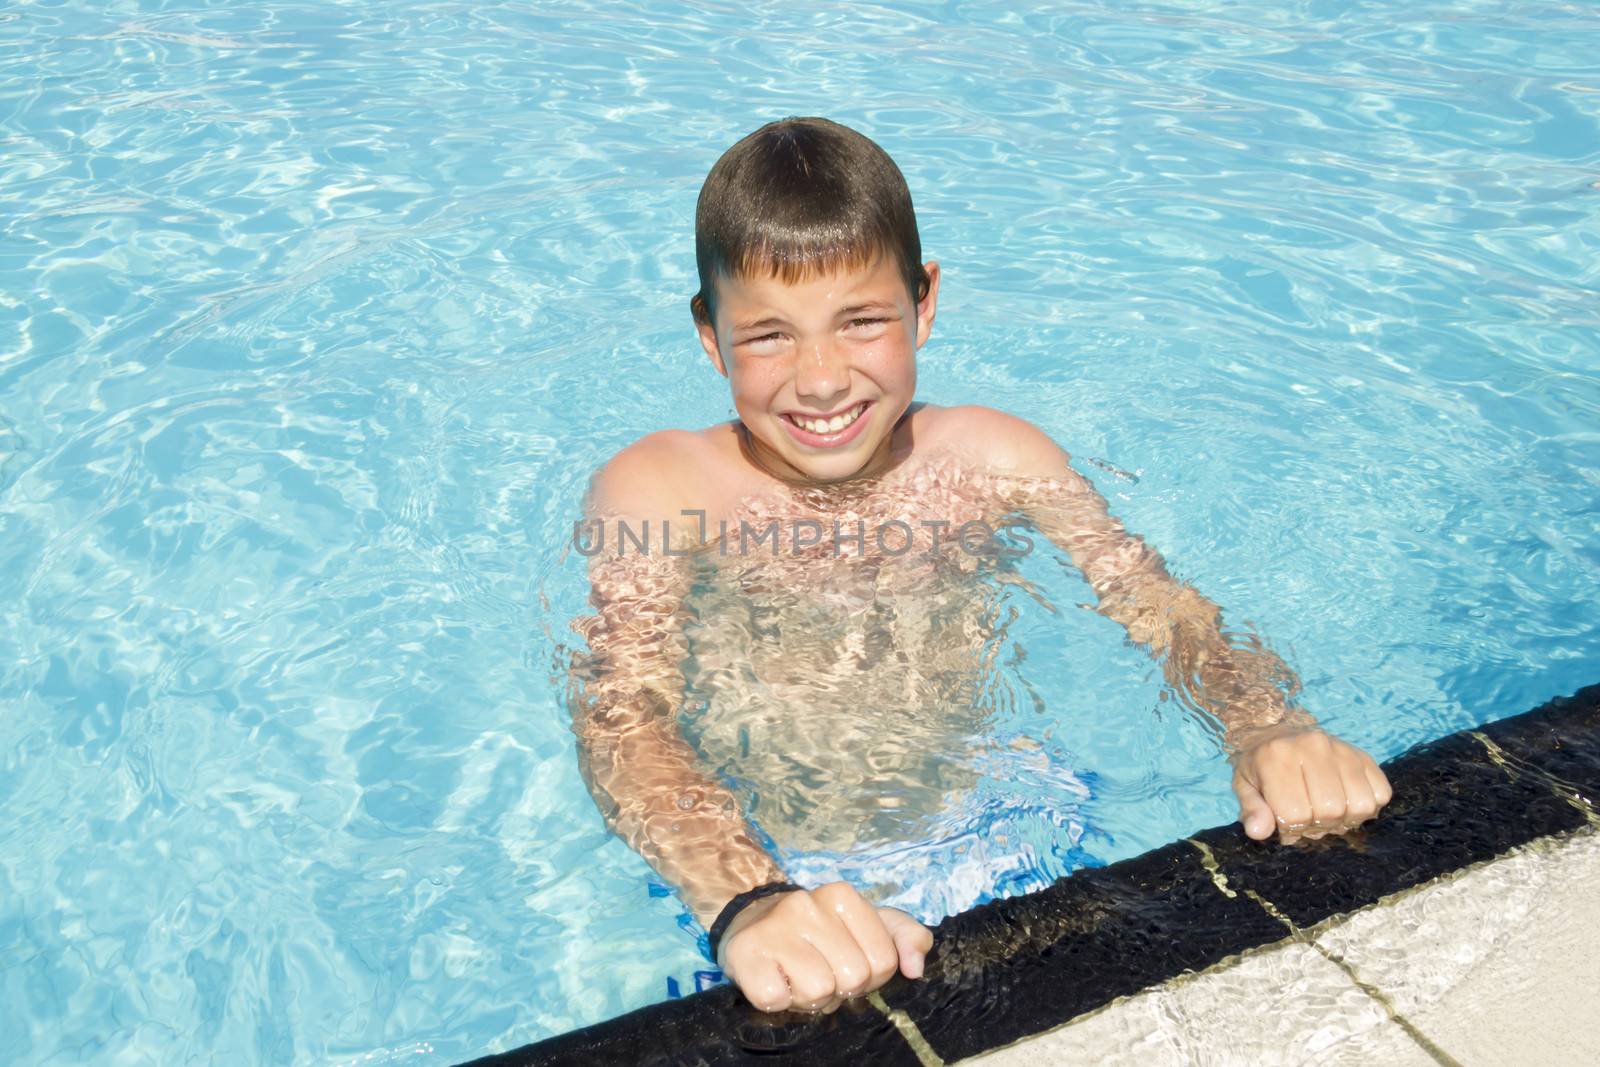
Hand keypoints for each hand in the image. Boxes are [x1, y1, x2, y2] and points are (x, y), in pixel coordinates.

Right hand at [715, 880, 933, 1013]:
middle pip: (853, 978)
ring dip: (809, 997)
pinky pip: (776, 999)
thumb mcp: (867, 924)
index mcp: (842, 896)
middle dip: (840, 987)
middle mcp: (807, 904)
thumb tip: (915, 968)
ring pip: (818, 991)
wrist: (753, 921)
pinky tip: (774, 979)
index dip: (869, 975)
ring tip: (797, 977)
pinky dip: (778, 1000)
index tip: (847, 962)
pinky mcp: (745, 952)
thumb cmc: (819, 930)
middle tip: (820, 971)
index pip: (884, 961)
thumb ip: (904, 936)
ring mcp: (774, 927)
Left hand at [1230, 727, 1392, 843]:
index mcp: (1277, 757)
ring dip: (1345, 820)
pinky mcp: (1363, 755)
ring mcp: (1341, 748)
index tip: (1286, 823)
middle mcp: (1313, 746)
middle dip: (1318, 826)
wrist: (1278, 733)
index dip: (1292, 829)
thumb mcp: (1244, 786)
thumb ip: (1251, 810)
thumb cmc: (1261, 766)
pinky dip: (1367, 807)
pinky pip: (1382, 793)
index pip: (1295, 814)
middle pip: (1331, 811)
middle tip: (1307, 819)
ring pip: (1360, 805)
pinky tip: (1345, 802)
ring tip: (1326, 812)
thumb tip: (1258, 832)